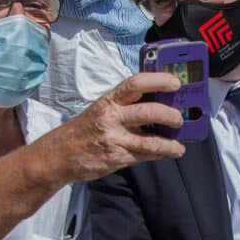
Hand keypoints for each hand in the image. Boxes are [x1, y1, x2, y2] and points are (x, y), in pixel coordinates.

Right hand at [43, 71, 186, 179]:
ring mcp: (114, 139)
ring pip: (151, 141)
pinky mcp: (116, 158)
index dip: (158, 81)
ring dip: (170, 144)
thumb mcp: (101, 110)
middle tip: (180, 119)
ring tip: (179, 146)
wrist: (60, 155)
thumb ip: (125, 106)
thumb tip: (157, 103)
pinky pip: (144, 156)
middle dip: (170, 115)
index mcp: (109, 100)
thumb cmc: (84, 130)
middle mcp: (111, 117)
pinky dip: (158, 154)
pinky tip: (164, 153)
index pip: (135, 83)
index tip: (175, 83)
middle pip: (148, 112)